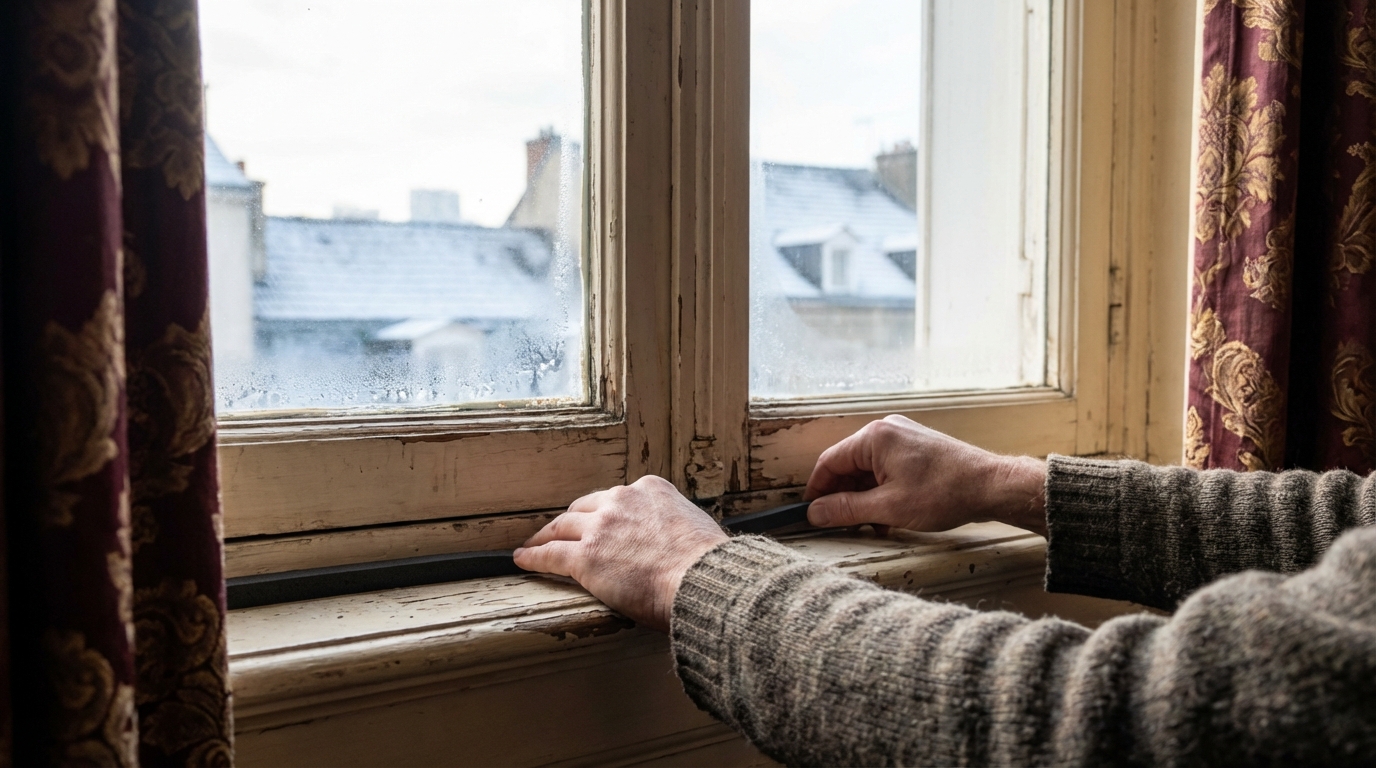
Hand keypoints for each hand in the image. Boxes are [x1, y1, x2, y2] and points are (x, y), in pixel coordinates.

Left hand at [513, 475, 728, 630]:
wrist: (702, 579)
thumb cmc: (707, 565)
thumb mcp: (695, 527)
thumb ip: (675, 527)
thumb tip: (677, 544)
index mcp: (651, 490)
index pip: (618, 498)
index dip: (605, 513)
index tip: (600, 523)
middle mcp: (623, 500)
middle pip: (584, 507)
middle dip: (573, 521)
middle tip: (562, 532)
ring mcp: (601, 526)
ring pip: (562, 527)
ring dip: (546, 536)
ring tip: (534, 545)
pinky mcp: (585, 556)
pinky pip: (549, 554)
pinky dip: (533, 556)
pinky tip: (523, 559)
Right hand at [805, 415, 1046, 535]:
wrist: (991, 487)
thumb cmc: (945, 492)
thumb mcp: (888, 507)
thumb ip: (846, 509)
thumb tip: (815, 513)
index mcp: (874, 437)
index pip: (830, 462)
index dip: (817, 490)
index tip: (811, 512)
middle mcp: (886, 430)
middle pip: (848, 465)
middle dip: (843, 496)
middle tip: (839, 523)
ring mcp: (903, 437)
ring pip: (868, 469)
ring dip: (863, 497)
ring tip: (868, 524)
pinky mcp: (916, 448)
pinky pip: (886, 468)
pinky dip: (881, 490)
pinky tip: (886, 515)